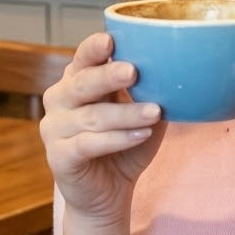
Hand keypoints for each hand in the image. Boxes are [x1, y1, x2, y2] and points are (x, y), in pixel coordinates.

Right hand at [39, 32, 164, 227]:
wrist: (107, 194)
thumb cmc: (125, 146)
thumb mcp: (141, 115)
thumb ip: (150, 93)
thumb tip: (181, 71)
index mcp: (77, 81)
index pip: (82, 58)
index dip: (94, 49)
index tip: (111, 41)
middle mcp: (59, 100)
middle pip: (82, 83)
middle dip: (108, 76)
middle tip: (134, 71)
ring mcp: (54, 129)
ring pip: (92, 116)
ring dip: (126, 113)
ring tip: (155, 112)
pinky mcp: (59, 157)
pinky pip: (88, 144)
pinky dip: (118, 139)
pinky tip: (142, 134)